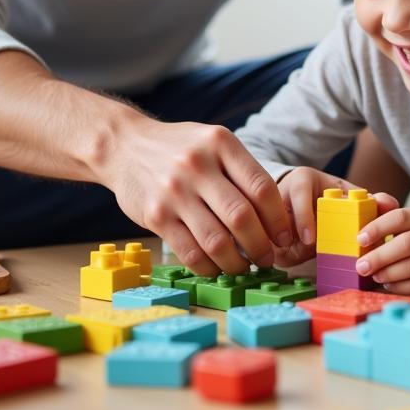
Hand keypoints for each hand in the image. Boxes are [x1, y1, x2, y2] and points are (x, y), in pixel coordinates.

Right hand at [100, 116, 293, 277]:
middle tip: (267, 258)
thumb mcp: (213, 142)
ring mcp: (175, 191)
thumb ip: (241, 170)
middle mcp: (198, 166)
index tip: (284, 237)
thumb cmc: (180, 148)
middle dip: (261, 246)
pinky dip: (209, 267)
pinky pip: (190, 252)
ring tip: (243, 266)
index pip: (262, 188)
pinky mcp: (156, 216)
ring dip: (236, 262)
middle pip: (242, 217)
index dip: (278, 219)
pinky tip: (216, 267)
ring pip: (217, 241)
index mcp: (221, 143)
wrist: (125, 146)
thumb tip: (276, 217)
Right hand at [275, 166, 399, 266]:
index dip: (304, 217)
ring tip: (298, 256)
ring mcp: (265, 210)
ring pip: (270, 234)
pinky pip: (267, 246)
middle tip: (307, 255)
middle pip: (279, 218)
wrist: (299, 197)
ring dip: (285, 249)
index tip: (311, 240)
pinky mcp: (259, 229)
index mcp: (301, 179)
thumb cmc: (328, 198)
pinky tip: (289, 257)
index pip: (298, 194)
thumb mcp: (347, 195)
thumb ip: (371, 200)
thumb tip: (392, 205)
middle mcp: (279, 192)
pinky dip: (279, 253)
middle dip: (293, 241)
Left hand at [353, 207, 409, 294]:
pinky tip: (391, 286)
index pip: (401, 217)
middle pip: (406, 243)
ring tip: (375, 277)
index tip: (360, 239)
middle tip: (361, 266)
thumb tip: (367, 229)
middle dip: (380, 256)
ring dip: (390, 274)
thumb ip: (402, 221)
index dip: (378, 227)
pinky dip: (403, 287)